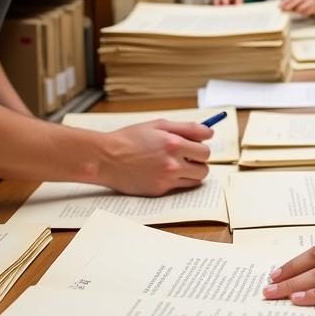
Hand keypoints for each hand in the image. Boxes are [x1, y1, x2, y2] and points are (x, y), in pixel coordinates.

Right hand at [97, 118, 211, 195]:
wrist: (106, 158)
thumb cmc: (130, 138)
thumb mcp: (158, 125)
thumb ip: (186, 128)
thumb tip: (208, 131)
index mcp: (174, 143)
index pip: (206, 146)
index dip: (204, 142)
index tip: (200, 141)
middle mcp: (173, 163)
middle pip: (205, 164)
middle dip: (200, 158)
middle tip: (189, 153)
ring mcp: (167, 179)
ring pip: (197, 178)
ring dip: (193, 170)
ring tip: (180, 163)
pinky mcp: (160, 191)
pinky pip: (181, 186)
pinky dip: (179, 179)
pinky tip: (165, 172)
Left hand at [279, 0, 314, 18]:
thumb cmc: (306, 2)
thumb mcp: (298, 0)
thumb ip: (290, 3)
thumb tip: (281, 8)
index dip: (284, 2)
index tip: (279, 7)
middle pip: (294, 1)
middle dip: (288, 7)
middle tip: (284, 10)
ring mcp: (309, 0)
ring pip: (300, 7)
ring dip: (297, 10)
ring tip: (296, 12)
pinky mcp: (314, 7)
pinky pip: (306, 12)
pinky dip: (303, 14)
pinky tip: (303, 14)